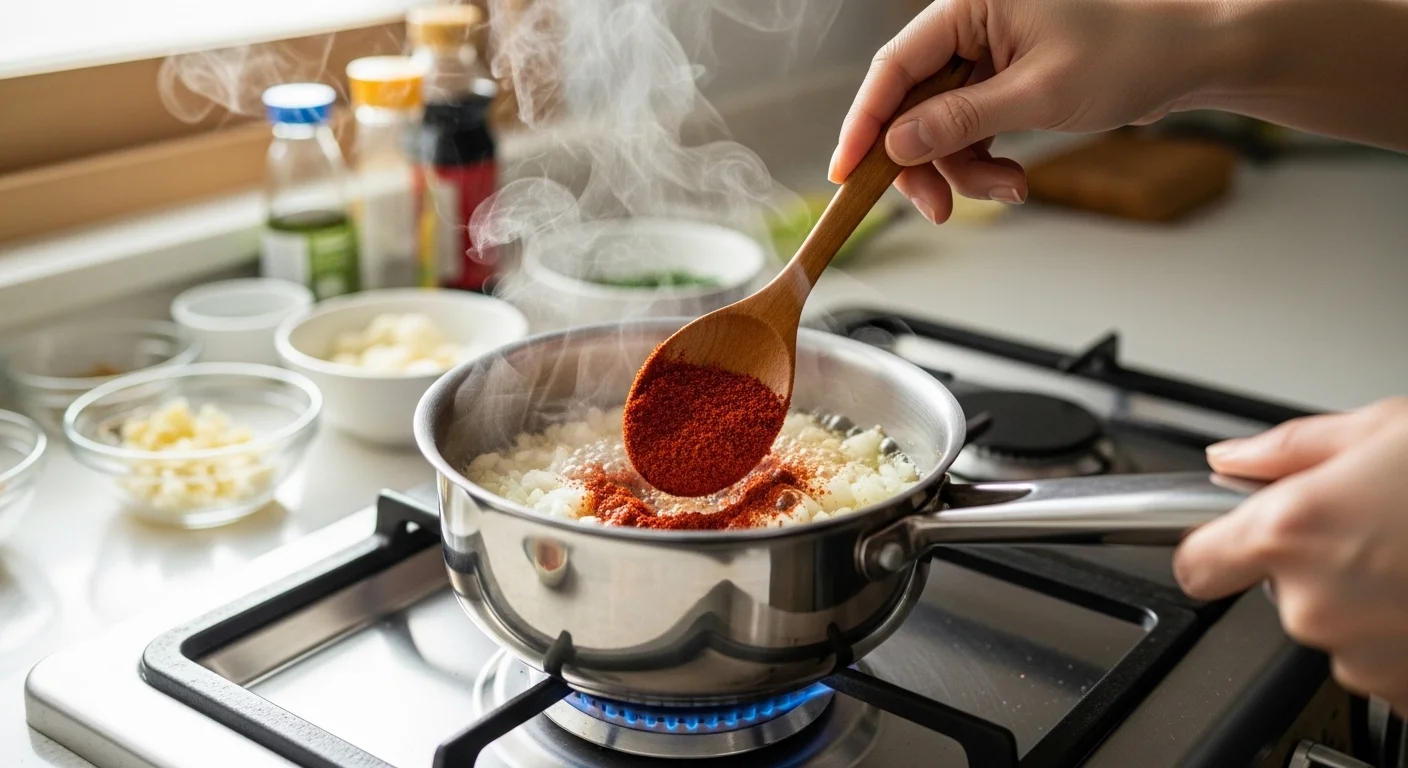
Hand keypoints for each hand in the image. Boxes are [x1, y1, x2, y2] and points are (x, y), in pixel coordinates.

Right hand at [831, 0, 1407, 223]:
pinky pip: (969, 132)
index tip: (846, 170)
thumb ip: (961, 120)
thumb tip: (899, 143)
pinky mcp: (1004, 82)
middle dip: (922, 161)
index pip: (894, 66)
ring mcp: (987, 56)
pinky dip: (984, 163)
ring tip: (1008, 189)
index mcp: (970, 5)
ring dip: (963, 170)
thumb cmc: (1133, 52)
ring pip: (939, 127)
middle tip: (936, 207)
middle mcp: (972, 26)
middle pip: (911, 103)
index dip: (865, 122)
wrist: (1193, 57)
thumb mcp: (1040, 93)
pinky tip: (1013, 179)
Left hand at [1174, 398, 1407, 714]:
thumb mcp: (1384, 430)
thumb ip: (1291, 450)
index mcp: (1290, 531)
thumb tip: (1233, 458)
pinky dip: (1400, 631)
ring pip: (1332, 625)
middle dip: (1312, 561)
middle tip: (1374, 526)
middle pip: (1274, 590)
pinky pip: (1380, 658)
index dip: (1210, 547)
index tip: (1222, 542)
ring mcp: (1360, 653)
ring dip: (1363, 598)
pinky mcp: (1404, 689)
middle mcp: (1313, 602)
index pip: (1196, 562)